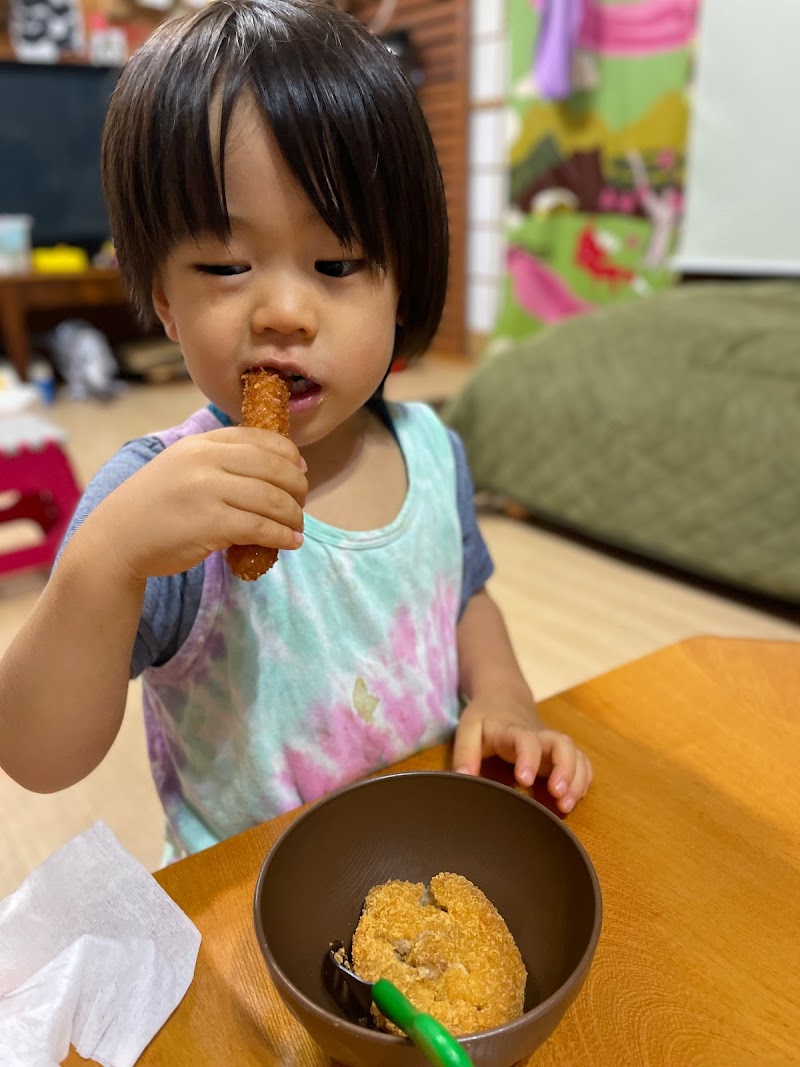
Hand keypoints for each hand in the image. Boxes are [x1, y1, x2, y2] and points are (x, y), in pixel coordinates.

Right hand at [81, 427, 307, 581]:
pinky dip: (283, 535)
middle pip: (274, 467)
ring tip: (297, 526)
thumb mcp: (182, 466)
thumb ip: (218, 461)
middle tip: (300, 503)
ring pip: (272, 498)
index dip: (289, 455)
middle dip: (297, 487)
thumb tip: (274, 468)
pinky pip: (261, 527)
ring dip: (294, 515)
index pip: (261, 439)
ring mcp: (208, 491)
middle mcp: (206, 461)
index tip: (300, 471)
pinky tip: (291, 542)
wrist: (117, 539)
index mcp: (202, 443)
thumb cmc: (154, 506)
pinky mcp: (211, 523)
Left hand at [452, 696, 592, 813]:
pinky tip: (575, 797)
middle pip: (562, 744)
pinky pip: (581, 761)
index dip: (528, 757)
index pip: (525, 739)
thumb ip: (465, 753)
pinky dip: (583, 779)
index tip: (525, 779)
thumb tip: (463, 778)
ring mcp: (551, 744)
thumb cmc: (485, 717)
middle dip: (565, 769)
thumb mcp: (468, 729)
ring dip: (576, 779)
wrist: (504, 697)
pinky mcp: (560, 752)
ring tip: (566, 804)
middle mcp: (538, 736)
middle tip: (557, 794)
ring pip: (575, 754)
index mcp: (512, 730)